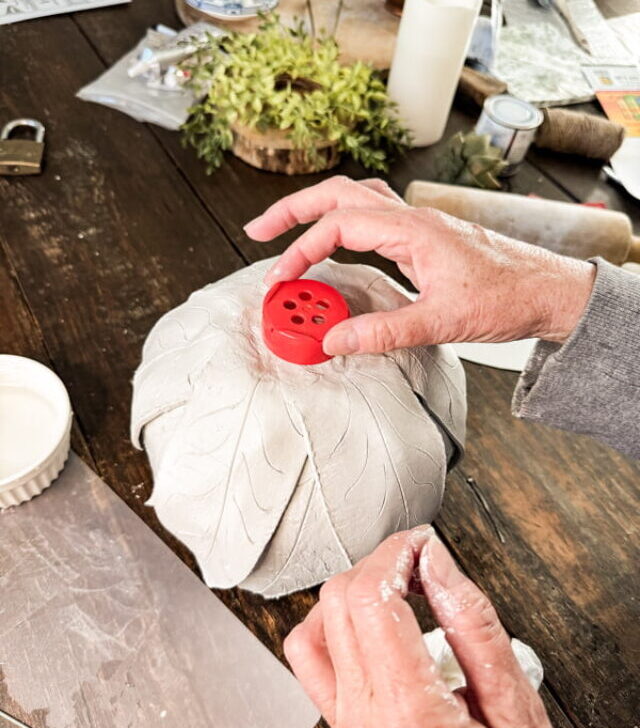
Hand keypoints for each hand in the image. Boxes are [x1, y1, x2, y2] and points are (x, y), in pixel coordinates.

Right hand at [244, 175, 595, 355]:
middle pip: (338, 193)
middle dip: (292, 209)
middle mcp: (411, 218)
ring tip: (285, 231)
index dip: (301, 251)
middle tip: (258, 230)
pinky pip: (372, 219)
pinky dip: (342, 226)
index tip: (281, 281)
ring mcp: (417, 226)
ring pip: (355, 199)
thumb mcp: (440, 321)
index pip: (338, 225)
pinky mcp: (423, 240)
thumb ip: (382, 332)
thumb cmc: (507, 297)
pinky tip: (335, 247)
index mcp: (412, 229)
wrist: (549, 291)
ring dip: (317, 211)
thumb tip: (333, 340)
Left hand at [284, 526, 551, 727]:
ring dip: (356, 589)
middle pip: (339, 599)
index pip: (372, 595)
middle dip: (380, 563)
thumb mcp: (514, 708)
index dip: (395, 552)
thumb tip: (436, 560)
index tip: (421, 542)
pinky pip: (310, 659)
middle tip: (419, 560)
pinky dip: (331, 624)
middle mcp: (364, 714)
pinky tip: (366, 623)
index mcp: (409, 707)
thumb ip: (473, 626)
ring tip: (398, 588)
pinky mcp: (342, 722)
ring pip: (316, 623)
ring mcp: (345, 720)